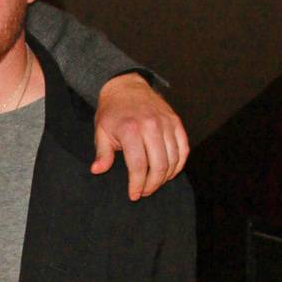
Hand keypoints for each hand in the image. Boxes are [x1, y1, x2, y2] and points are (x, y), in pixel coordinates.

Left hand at [92, 72, 188, 199]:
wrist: (127, 86)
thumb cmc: (112, 113)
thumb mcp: (101, 132)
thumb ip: (102, 153)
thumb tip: (97, 171)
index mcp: (131, 130)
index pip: (138, 165)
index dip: (137, 184)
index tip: (134, 195)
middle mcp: (151, 126)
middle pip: (159, 165)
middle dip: (152, 185)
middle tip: (144, 192)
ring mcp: (166, 123)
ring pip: (173, 159)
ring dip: (165, 177)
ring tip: (155, 184)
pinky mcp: (176, 122)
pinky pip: (184, 148)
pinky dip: (179, 164)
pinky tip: (169, 172)